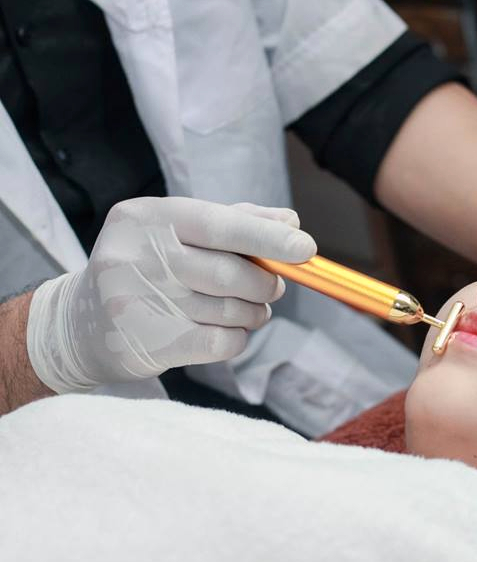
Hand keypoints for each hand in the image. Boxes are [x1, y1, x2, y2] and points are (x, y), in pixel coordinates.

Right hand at [26, 197, 316, 392]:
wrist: (83, 322)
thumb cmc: (148, 266)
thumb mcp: (179, 230)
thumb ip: (237, 220)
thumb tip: (291, 221)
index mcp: (146, 217)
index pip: (219, 224)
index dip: (268, 237)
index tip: (306, 248)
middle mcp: (135, 256)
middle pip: (230, 274)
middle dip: (265, 284)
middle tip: (272, 288)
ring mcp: (136, 303)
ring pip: (230, 312)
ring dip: (254, 313)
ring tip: (248, 310)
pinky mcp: (146, 344)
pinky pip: (221, 343)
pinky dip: (237, 338)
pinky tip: (227, 331)